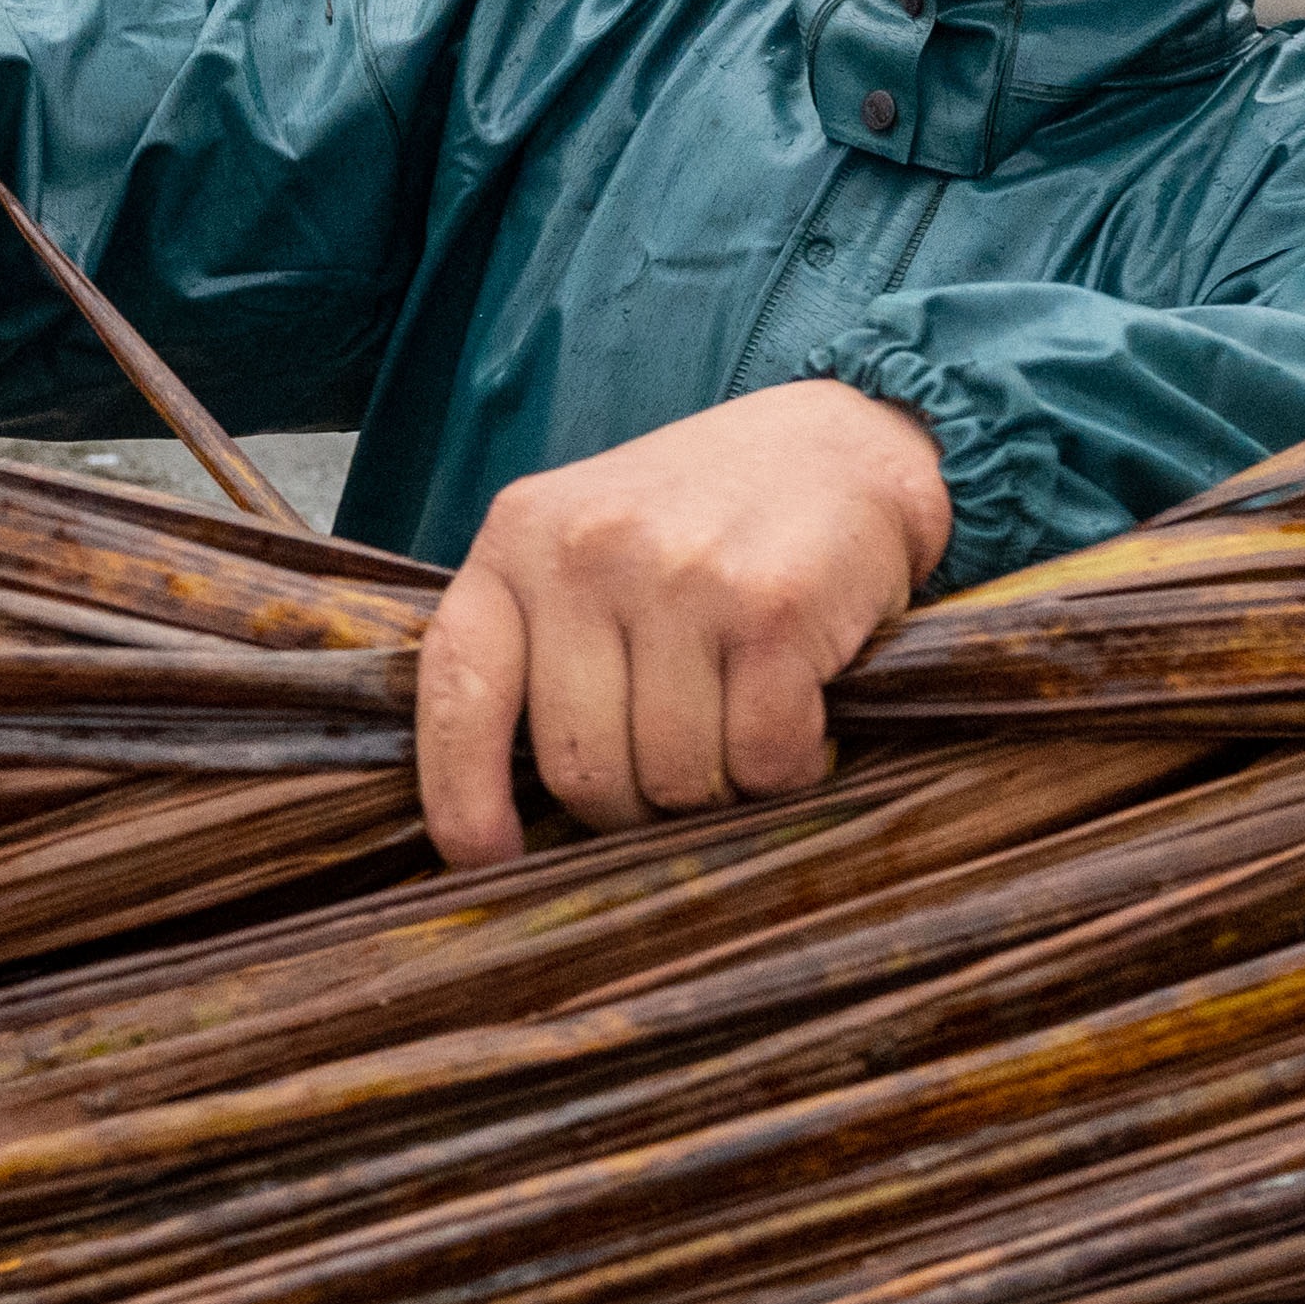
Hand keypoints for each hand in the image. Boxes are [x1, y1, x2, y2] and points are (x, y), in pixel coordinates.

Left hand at [416, 382, 950, 865]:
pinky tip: (801, 713)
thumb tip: (499, 811)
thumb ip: (538, 643)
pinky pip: (763, 761)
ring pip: (676, 779)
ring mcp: (680, 577)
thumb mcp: (588, 546)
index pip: (457, 693)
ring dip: (721, 786)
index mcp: (519, 539)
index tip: (490, 859)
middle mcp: (587, 552)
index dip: (462, 798)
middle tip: (680, 766)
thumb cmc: (706, 519)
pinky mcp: (772, 610)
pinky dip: (790, 767)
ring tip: (742, 723)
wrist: (847, 444)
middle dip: (636, 804)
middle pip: (583, 771)